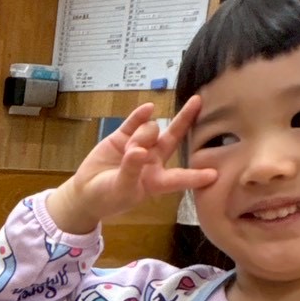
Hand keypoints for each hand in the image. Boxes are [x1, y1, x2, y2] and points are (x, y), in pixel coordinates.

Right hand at [47, 97, 216, 234]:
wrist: (85, 192)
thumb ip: (131, 170)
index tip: (214, 175)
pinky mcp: (122, 137)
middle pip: (173, 137)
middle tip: (198, 102)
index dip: (195, 176)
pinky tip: (146, 108)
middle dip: (185, 119)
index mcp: (156, 180)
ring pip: (150, 131)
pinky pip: (135, 122)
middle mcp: (152, 160)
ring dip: (141, 137)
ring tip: (127, 153)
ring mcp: (138, 146)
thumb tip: (137, 150)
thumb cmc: (107, 198)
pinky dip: (140, 115)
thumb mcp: (121, 189)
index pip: (179, 177)